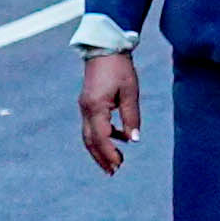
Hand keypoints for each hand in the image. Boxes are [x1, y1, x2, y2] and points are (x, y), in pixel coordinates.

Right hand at [77, 46, 140, 174]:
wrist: (104, 48)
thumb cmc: (119, 68)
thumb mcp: (130, 92)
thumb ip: (131, 117)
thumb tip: (134, 139)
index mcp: (96, 107)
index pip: (101, 137)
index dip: (109, 154)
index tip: (119, 165)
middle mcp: (86, 109)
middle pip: (90, 141)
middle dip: (101, 157)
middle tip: (113, 172)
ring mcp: (85, 106)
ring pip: (88, 135)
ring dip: (99, 150)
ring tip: (114, 162)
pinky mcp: (88, 103)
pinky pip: (92, 125)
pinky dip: (102, 136)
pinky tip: (117, 138)